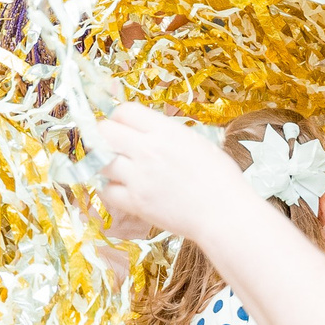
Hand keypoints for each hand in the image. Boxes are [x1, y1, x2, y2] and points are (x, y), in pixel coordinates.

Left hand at [94, 102, 247, 240]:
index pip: (125, 111)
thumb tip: (146, 131)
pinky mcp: (135, 202)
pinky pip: (105, 190)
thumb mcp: (197, 141)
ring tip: (116, 167)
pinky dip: (109, 188)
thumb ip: (167, 133)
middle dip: (105, 135)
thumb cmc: (220, 178)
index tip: (124, 126)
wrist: (225, 214)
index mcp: (166, 131)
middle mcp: (147, 150)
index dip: (120, 117)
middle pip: (104, 131)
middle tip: (114, 145)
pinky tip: (121, 188)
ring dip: (104, 162)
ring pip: (99, 160)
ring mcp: (138, 177)